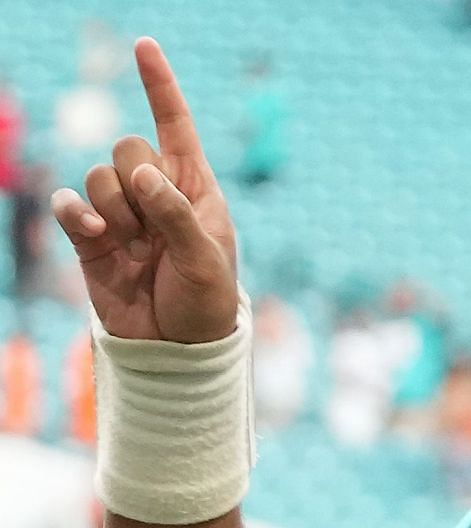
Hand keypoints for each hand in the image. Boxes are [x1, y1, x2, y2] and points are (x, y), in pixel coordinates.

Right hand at [48, 38, 237, 343]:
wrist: (178, 348)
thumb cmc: (207, 302)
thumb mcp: (206, 259)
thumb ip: (176, 214)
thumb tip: (143, 173)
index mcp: (195, 189)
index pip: (176, 126)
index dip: (160, 86)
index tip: (145, 45)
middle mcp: (157, 194)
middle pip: (128, 147)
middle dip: (137, 179)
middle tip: (155, 228)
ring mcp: (123, 214)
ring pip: (99, 176)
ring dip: (116, 209)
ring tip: (135, 249)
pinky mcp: (92, 237)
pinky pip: (71, 204)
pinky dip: (78, 214)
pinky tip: (96, 235)